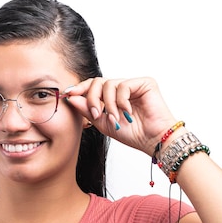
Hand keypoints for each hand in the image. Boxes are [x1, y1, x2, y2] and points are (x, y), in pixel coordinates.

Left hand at [64, 77, 178, 154]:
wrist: (153, 140)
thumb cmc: (133, 134)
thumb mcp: (103, 123)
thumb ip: (87, 109)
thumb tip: (71, 97)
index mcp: (113, 96)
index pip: (94, 85)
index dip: (81, 88)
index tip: (69, 94)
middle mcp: (123, 88)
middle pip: (98, 82)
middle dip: (92, 98)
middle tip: (95, 114)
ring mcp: (134, 84)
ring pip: (109, 84)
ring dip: (108, 104)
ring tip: (114, 118)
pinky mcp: (145, 83)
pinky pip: (123, 86)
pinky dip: (122, 101)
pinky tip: (127, 112)